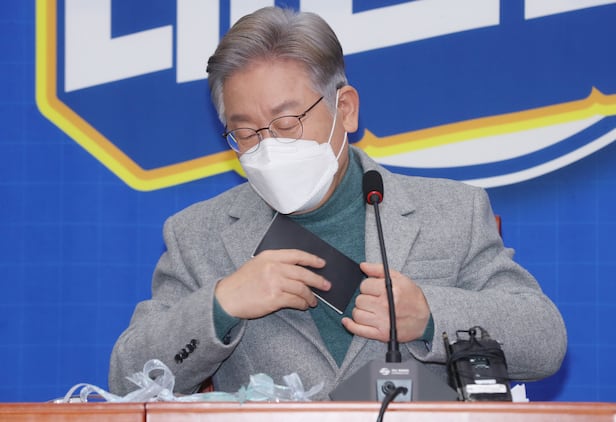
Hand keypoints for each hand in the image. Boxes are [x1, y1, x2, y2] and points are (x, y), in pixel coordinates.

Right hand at [215, 249, 330, 318]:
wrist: (226, 299)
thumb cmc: (241, 283)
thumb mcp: (256, 264)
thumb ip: (275, 263)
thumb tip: (298, 270)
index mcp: (269, 256)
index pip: (297, 255)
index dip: (312, 259)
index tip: (322, 263)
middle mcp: (273, 267)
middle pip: (303, 273)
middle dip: (317, 280)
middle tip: (326, 285)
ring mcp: (274, 282)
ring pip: (301, 288)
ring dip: (310, 296)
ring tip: (313, 301)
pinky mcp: (274, 298)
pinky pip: (295, 300)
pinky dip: (302, 304)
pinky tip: (303, 306)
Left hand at [342, 262, 429, 342]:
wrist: (425, 319)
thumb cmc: (412, 298)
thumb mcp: (400, 278)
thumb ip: (379, 270)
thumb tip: (363, 266)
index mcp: (389, 290)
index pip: (364, 286)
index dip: (368, 286)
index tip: (374, 289)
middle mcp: (385, 306)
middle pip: (360, 300)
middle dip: (364, 298)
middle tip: (373, 299)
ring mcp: (383, 321)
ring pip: (357, 314)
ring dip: (360, 311)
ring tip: (369, 309)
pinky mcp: (381, 334)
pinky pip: (359, 330)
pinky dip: (350, 325)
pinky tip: (347, 321)